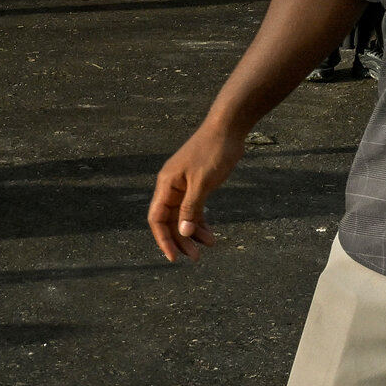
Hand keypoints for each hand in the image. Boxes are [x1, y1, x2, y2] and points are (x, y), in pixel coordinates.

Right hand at [148, 124, 244, 262]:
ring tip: (209, 245)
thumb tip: (182, 233)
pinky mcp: (198, 183)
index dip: (163, 239)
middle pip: (170, 221)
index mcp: (166, 185)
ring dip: (193, 232)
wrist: (228, 127)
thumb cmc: (213, 151)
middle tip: (196, 257)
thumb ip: (191, 207)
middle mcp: (171, 186)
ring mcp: (184, 185)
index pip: (157, 219)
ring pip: (183, 216)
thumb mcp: (202, 182)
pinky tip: (210, 233)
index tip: (174, 257)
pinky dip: (201, 221)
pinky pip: (194, 208)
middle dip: (181, 240)